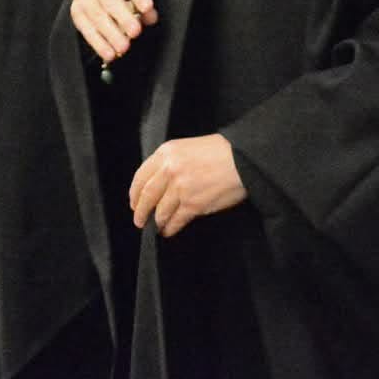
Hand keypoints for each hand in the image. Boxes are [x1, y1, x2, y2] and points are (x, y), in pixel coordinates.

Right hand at [69, 0, 156, 64]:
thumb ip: (144, 3)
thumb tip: (150, 18)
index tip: (148, 8)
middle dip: (123, 17)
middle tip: (136, 33)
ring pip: (97, 16)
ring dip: (111, 35)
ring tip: (124, 49)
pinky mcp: (76, 11)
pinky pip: (87, 29)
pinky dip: (99, 44)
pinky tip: (110, 55)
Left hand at [130, 134, 246, 236]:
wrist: (244, 160)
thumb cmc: (222, 151)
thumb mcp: (190, 147)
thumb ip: (173, 162)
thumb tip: (160, 183)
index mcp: (167, 152)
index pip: (141, 176)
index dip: (135, 193)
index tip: (134, 202)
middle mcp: (169, 170)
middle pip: (146, 196)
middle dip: (140, 212)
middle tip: (139, 221)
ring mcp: (180, 189)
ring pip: (160, 212)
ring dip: (157, 222)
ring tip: (158, 227)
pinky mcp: (192, 205)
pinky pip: (175, 221)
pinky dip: (170, 229)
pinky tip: (169, 231)